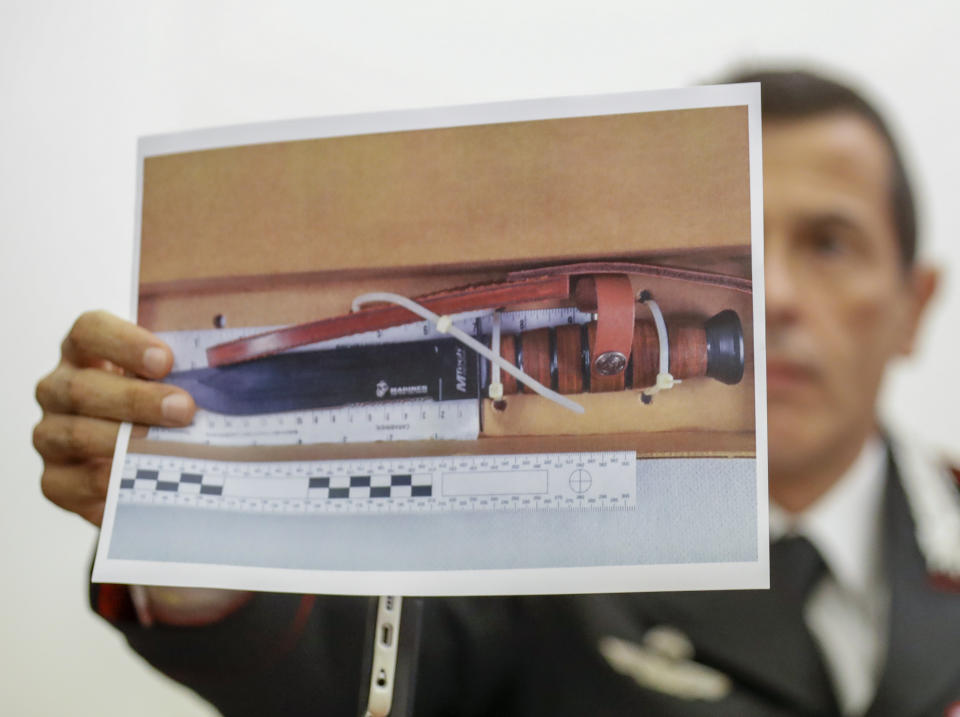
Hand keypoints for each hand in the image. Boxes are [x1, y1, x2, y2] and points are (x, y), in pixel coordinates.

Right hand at [34, 310, 195, 524]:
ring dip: (125, 441)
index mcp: (86, 352)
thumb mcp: (176, 382)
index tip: (166, 361)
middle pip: (82, 387)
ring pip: (75, 434)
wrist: (142, 473)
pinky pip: (76, 483)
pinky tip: (141, 482)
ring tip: (169, 448)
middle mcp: (59, 390)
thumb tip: (243, 362)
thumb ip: (195, 369)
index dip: (123, 342)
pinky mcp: (56, 481)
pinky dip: (111, 484)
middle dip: (136, 399)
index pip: (90, 331)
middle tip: (184, 408)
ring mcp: (51, 435)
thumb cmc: (163, 414)